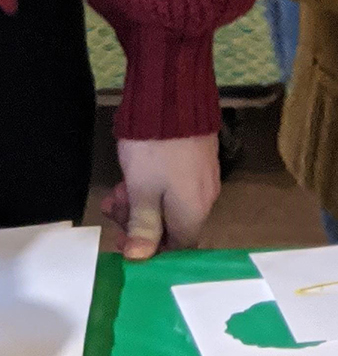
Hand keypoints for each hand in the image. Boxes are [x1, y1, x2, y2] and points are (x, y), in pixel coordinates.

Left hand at [103, 134, 220, 260]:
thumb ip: (142, 226)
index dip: (149, 250)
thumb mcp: (142, 191)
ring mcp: (205, 175)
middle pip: (172, 224)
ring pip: (171, 202)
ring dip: (141, 201)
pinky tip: (134, 173)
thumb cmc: (155, 151)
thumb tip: (139, 258)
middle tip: (112, 206)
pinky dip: (155, 184)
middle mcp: (206, 198)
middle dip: (137, 220)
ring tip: (117, 187)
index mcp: (194, 211)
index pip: (177, 247)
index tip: (121, 238)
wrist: (175, 97)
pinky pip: (178, 183)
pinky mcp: (200, 157)